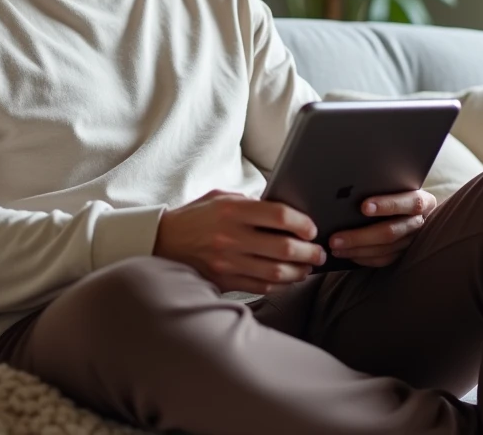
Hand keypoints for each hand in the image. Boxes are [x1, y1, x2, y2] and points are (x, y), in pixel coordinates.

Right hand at [153, 190, 327, 293]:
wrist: (163, 241)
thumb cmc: (196, 217)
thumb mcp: (220, 197)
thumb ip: (251, 202)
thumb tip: (284, 213)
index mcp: (232, 210)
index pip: (279, 216)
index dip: (302, 224)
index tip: (312, 229)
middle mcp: (231, 236)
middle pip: (283, 248)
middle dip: (309, 252)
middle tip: (319, 252)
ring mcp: (228, 261)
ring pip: (276, 272)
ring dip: (299, 272)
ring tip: (308, 267)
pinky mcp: (224, 280)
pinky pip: (261, 286)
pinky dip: (280, 284)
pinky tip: (288, 279)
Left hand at [329, 189, 437, 267]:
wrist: (412, 206)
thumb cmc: (398, 189)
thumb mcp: (396, 183)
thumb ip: (382, 185)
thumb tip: (350, 189)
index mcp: (423, 201)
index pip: (409, 203)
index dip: (387, 205)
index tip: (363, 207)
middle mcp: (419, 222)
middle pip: (391, 231)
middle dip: (360, 236)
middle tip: (335, 238)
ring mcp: (412, 240)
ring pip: (385, 249)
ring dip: (357, 249)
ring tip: (335, 248)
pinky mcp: (404, 253)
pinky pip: (384, 259)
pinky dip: (365, 258)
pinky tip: (348, 254)